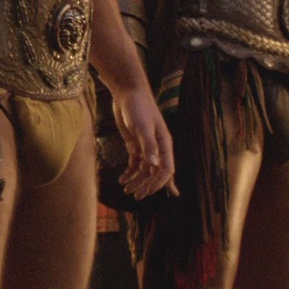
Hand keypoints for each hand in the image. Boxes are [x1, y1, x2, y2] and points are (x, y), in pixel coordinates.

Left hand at [111, 83, 176, 198]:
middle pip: (155, 173)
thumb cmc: (139, 107)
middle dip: (146, 185)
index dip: (159, 183)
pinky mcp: (135, 144)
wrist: (128, 93)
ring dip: (137, 181)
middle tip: (135, 196)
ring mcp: (146, 147)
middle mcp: (157, 148)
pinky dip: (130, 172)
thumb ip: (148, 145)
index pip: (166, 169)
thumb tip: (154, 165)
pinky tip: (122, 179)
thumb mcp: (143, 126)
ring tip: (125, 189)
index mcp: (164, 144)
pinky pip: (135, 163)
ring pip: (144, 170)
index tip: (148, 192)